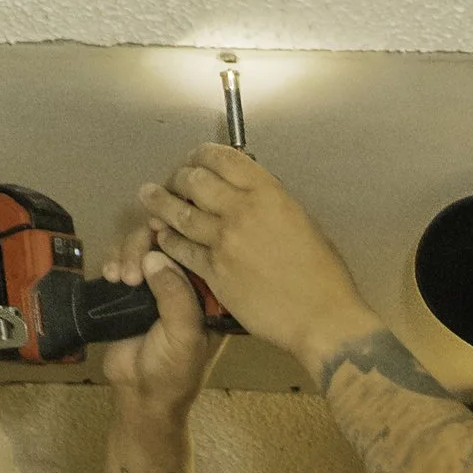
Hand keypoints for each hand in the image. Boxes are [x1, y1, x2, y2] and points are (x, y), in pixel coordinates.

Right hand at [97, 247, 219, 411]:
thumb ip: (175, 295)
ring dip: (126, 254)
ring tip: (118, 279)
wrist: (140, 396)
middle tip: (131, 275)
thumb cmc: (172, 370)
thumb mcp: (183, 334)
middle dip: (144, 248)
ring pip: (141, 247)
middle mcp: (184, 284)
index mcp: (208, 292)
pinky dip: (113, 261)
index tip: (158, 228)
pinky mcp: (130, 291)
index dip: (178, 234)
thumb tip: (155, 257)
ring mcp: (156, 286)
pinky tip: (108, 276)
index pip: (196, 249)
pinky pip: (121, 261)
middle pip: (165, 241)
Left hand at [118, 143, 370, 373]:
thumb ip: (272, 204)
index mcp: (268, 193)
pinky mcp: (214, 271)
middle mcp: (242, 210)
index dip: (203, 154)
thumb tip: (252, 196)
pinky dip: (168, 239)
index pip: (223, 157)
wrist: (321, 318)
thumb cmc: (324, 275)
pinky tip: (162, 236)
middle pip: (194, 180)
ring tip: (148, 195)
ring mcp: (224, 241)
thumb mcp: (303, 222)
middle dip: (179, 177)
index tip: (196, 159)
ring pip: (179, 212)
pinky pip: (180, 248)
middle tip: (174, 181)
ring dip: (160, 201)